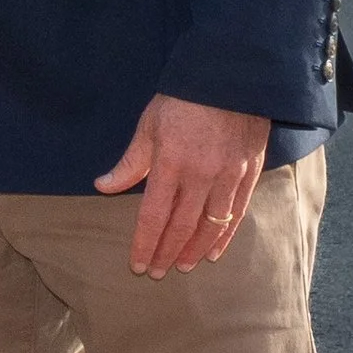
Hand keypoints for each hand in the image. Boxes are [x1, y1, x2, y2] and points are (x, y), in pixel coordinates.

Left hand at [94, 93, 271, 277]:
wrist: (231, 79)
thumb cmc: (183, 99)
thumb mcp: (149, 125)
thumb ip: (130, 162)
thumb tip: (103, 186)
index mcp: (171, 163)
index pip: (154, 214)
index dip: (145, 242)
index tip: (138, 264)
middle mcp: (201, 176)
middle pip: (181, 225)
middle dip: (166, 251)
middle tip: (157, 273)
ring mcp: (228, 177)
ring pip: (211, 225)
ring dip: (194, 249)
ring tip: (182, 266)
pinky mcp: (249, 175)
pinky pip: (237, 214)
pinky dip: (224, 236)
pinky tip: (214, 251)